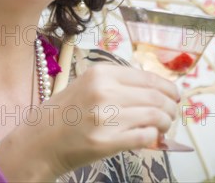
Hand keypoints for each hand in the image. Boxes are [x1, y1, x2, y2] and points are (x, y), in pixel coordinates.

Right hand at [0, 64, 179, 181]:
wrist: (40, 141)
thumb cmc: (64, 113)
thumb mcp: (87, 84)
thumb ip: (117, 83)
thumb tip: (155, 88)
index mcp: (100, 73)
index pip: (147, 77)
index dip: (167, 86)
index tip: (175, 94)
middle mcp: (104, 92)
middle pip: (155, 96)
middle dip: (170, 105)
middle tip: (172, 112)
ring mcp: (106, 117)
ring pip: (155, 116)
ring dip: (166, 122)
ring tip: (164, 126)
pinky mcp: (107, 142)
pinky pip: (145, 136)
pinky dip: (154, 137)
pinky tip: (150, 137)